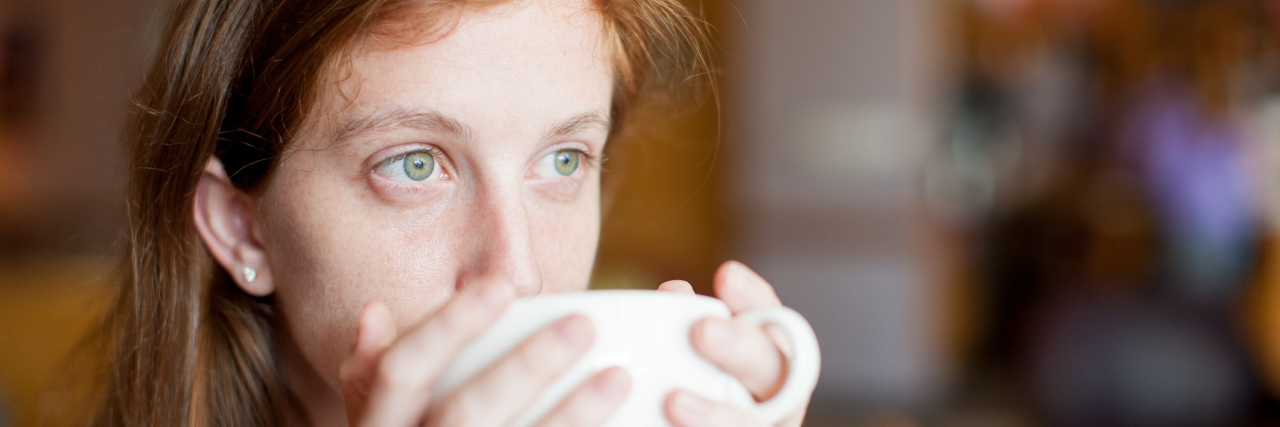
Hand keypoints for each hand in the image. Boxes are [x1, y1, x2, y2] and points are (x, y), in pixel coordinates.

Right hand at [339, 278, 631, 426]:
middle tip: (583, 324)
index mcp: (377, 426)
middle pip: (467, 412)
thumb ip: (378, 375)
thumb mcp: (379, 421)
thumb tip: (375, 313)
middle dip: (527, 366)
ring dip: (572, 415)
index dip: (448, 327)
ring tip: (618, 377)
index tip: (500, 286)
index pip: (402, 371)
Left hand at [657, 261, 808, 426]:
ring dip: (718, 414)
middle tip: (702, 330)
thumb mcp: (688, 357)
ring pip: (753, 423)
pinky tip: (669, 426)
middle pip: (772, 369)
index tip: (725, 274)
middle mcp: (775, 400)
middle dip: (741, 348)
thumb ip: (687, 326)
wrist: (672, 423)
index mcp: (769, 364)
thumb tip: (675, 291)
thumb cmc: (685, 388)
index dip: (756, 299)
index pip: (775, 324)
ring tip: (674, 401)